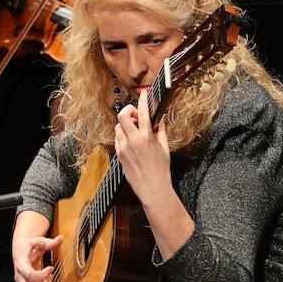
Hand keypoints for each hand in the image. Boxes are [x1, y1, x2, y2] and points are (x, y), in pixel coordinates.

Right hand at [14, 233, 61, 281]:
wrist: (21, 249)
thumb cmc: (29, 246)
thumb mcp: (38, 241)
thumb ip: (48, 242)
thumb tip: (60, 239)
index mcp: (21, 265)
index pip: (29, 275)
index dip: (42, 275)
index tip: (51, 268)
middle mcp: (20, 277)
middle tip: (51, 277)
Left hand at [115, 90, 172, 206]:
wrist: (152, 188)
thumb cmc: (161, 169)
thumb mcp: (164, 147)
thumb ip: (160, 130)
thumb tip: (159, 117)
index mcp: (146, 138)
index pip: (143, 113)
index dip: (143, 100)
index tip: (144, 93)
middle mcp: (132, 141)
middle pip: (122, 116)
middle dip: (129, 110)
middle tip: (137, 115)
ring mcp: (123, 148)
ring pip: (118, 127)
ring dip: (126, 125)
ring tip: (136, 130)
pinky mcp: (119, 155)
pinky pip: (117, 139)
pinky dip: (123, 136)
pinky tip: (132, 141)